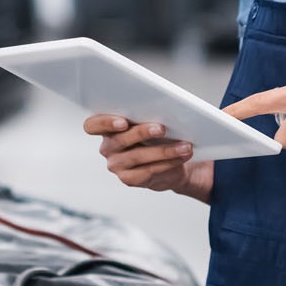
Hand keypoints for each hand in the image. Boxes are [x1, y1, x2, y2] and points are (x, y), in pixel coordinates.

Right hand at [83, 114, 209, 197]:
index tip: (122, 121)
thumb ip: (158, 108)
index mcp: (107, 127)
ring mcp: (117, 165)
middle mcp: (108, 147)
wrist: (173, 160)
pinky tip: (183, 157)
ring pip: (138, 156)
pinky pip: (149, 172)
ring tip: (186, 146)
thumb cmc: (161, 132)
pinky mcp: (130, 179)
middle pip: (120, 139)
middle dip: (142, 132)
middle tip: (162, 128)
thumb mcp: (156, 116)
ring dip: (164, 151)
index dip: (104, 122)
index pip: (92, 125)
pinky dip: (168, 164)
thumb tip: (193, 105)